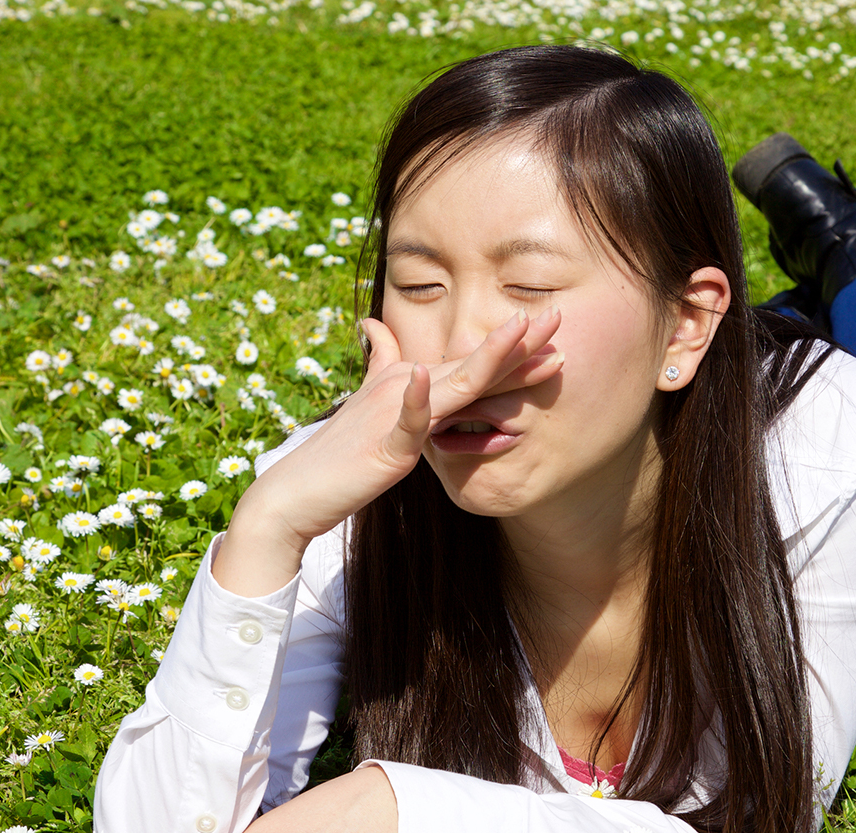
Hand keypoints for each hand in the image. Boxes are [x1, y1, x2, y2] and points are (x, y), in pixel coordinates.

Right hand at [213, 307, 563, 595]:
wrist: (298, 490)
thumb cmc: (340, 451)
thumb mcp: (366, 403)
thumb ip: (379, 363)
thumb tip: (374, 324)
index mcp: (411, 382)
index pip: (471, 364)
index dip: (512, 348)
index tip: (552, 331)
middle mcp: (405, 387)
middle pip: (472, 365)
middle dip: (516, 344)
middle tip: (557, 318)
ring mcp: (395, 413)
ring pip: (452, 383)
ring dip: (487, 358)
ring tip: (517, 334)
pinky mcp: (384, 444)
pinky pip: (405, 420)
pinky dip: (414, 400)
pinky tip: (423, 379)